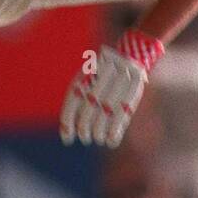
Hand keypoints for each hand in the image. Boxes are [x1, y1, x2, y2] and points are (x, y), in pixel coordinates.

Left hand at [60, 29, 163, 147]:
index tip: (68, 140)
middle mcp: (98, 83)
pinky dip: (114, 133)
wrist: (129, 55)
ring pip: (102, 118)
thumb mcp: (87, 78)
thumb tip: (67, 129)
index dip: (68, 125)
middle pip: (86, 114)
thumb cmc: (103, 73)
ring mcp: (114, 88)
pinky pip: (120, 119)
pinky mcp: (130, 95)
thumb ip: (78, 99)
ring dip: (98, 133)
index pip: (71, 104)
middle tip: (86, 138)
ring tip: (98, 138)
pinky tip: (110, 141)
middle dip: (84, 130)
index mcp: (84, 78)